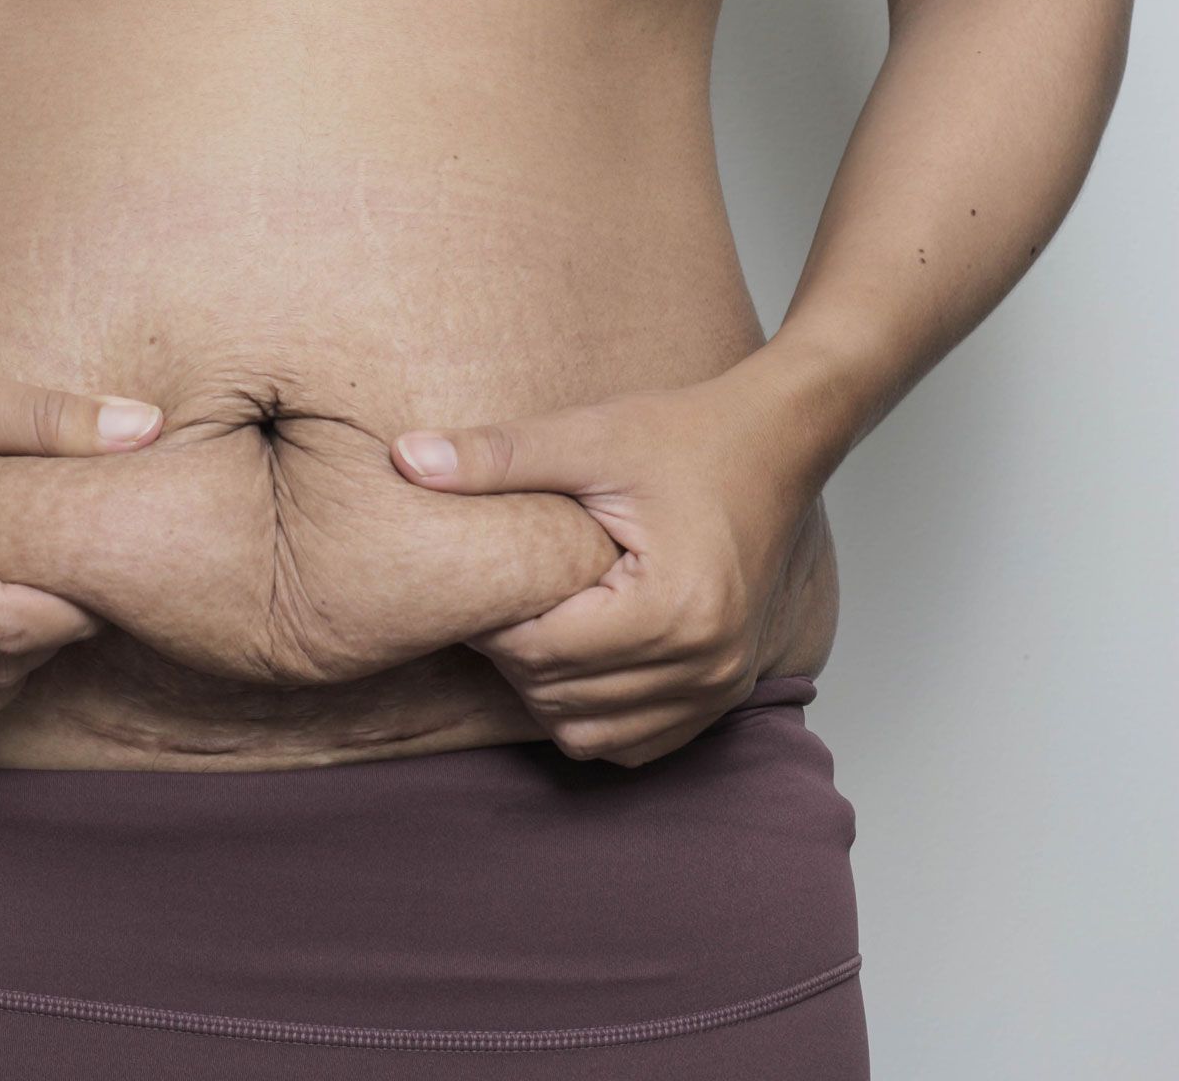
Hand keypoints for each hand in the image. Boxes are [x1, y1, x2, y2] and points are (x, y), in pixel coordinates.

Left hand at [389, 366, 824, 766]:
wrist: (775, 441)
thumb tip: (404, 458)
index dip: (491, 623)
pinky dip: (596, 715)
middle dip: (516, 655)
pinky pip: (636, 744)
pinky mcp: (727, 694)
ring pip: (592, 736)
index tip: (482, 581)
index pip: (540, 653)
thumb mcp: (585, 435)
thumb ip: (495, 455)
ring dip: (550, 692)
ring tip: (545, 622)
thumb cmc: (686, 436)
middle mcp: (706, 661)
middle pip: (560, 699)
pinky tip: (582, 654)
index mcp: (674, 607)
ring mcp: (723, 686)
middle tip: (506, 599)